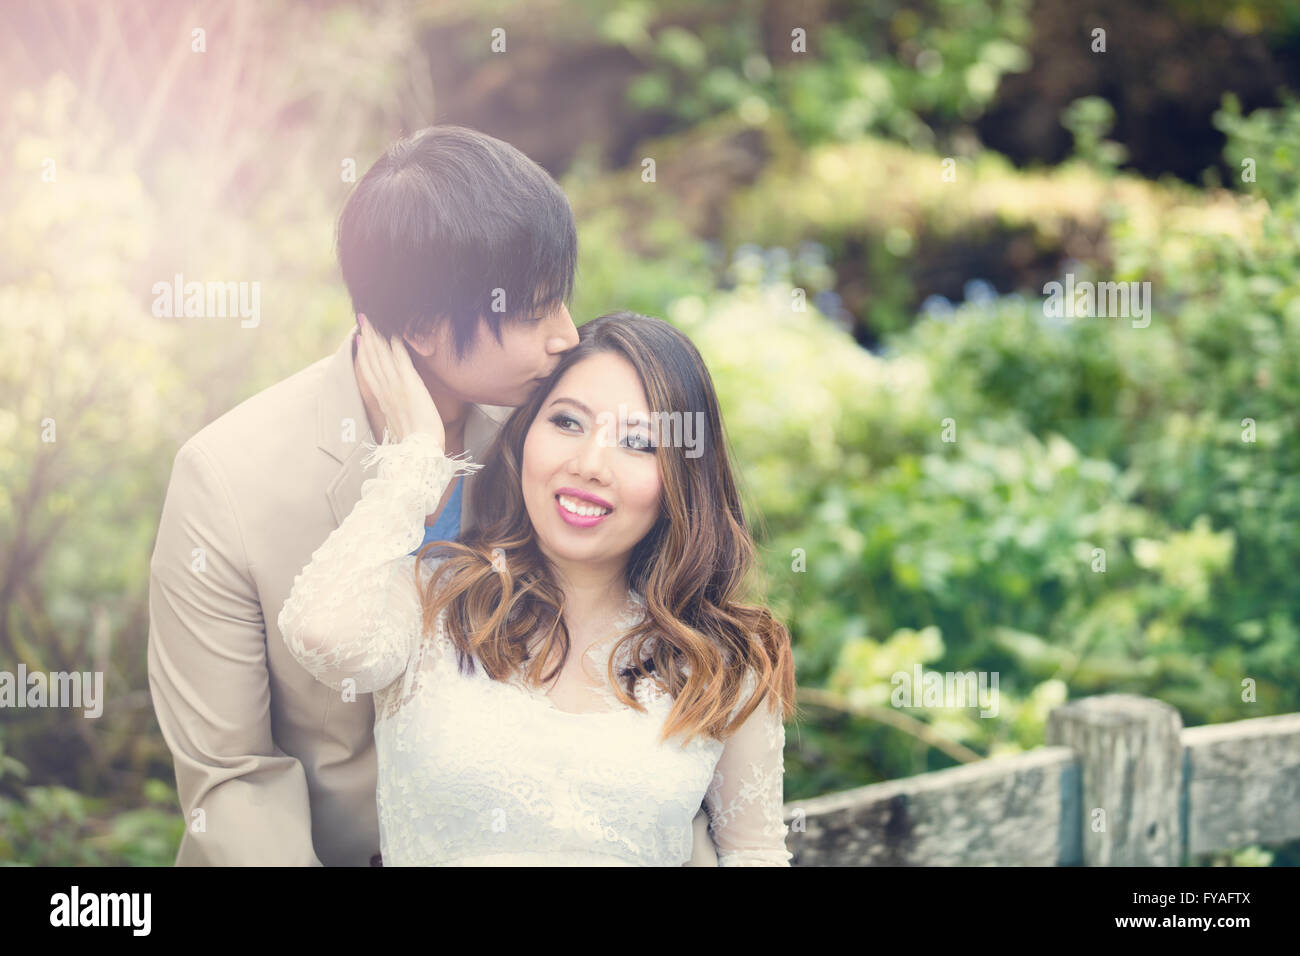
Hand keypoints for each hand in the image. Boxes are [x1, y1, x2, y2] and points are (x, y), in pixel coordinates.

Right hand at [355, 314, 445, 450]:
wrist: (418, 451)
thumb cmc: (412, 442)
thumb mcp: (397, 423)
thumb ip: (393, 410)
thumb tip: (390, 406)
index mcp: (381, 399)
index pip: (369, 369)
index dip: (363, 351)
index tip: (359, 335)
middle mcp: (385, 390)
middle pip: (372, 358)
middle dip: (367, 336)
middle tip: (363, 317)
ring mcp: (396, 387)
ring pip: (382, 355)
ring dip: (377, 335)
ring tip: (373, 319)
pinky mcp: (410, 385)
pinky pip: (401, 360)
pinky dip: (396, 345)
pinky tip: (394, 332)